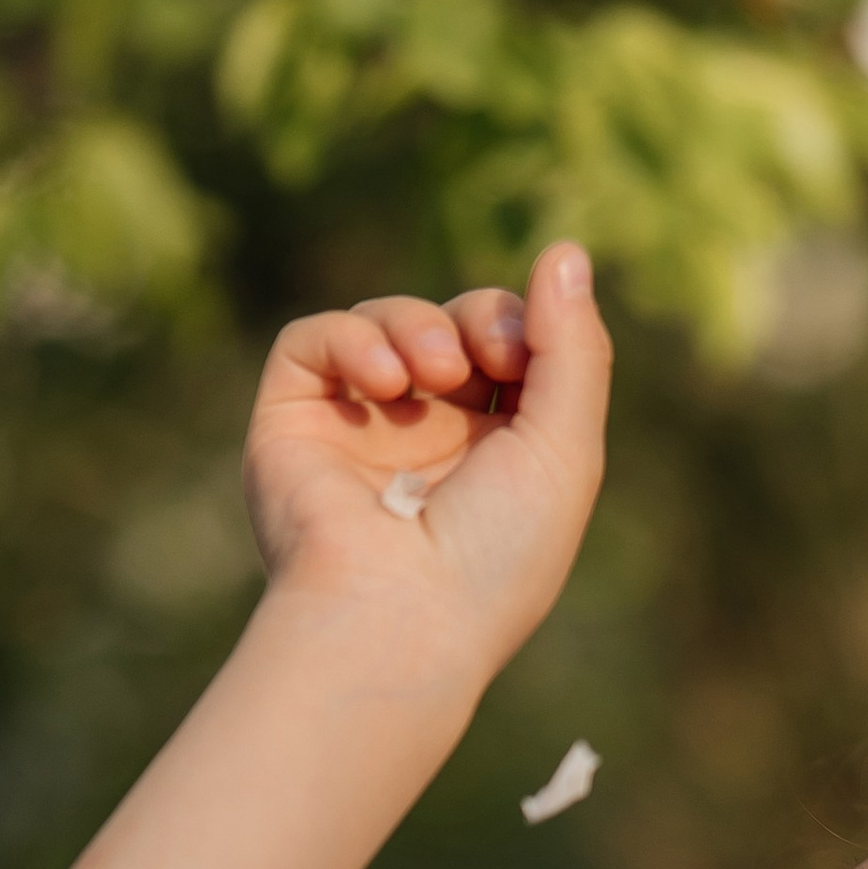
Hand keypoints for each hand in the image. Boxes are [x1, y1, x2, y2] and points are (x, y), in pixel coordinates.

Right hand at [243, 241, 611, 680]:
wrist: (400, 620)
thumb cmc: (495, 555)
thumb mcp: (566, 450)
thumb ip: (574, 348)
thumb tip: (565, 248)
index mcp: (497, 458)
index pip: (514, 352)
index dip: (525, 328)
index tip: (527, 353)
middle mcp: (428, 443)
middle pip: (456, 324)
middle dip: (480, 319)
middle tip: (487, 358)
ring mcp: (358, 432)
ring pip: (385, 322)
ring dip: (417, 325)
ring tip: (434, 372)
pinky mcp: (293, 425)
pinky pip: (313, 341)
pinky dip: (351, 339)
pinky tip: (384, 381)